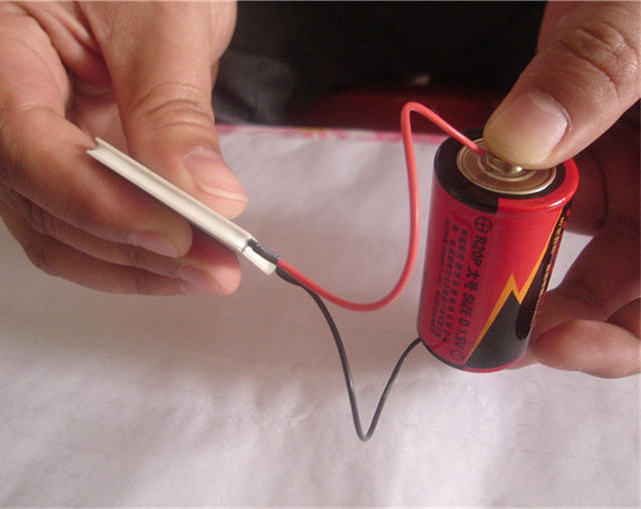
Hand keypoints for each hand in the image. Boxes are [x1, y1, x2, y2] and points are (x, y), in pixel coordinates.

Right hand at [0, 1, 244, 294]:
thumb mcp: (160, 18)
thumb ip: (174, 108)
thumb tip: (207, 196)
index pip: (27, 148)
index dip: (102, 204)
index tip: (177, 234)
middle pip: (43, 206)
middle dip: (133, 248)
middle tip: (215, 266)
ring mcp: (32, 142)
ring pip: (62, 231)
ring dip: (138, 262)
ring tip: (211, 269)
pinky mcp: (69, 161)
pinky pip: (88, 222)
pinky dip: (137, 246)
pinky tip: (186, 255)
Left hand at [483, 2, 639, 376]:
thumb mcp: (639, 18)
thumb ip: (594, 72)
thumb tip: (518, 137)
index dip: (623, 340)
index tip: (556, 341)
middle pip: (625, 294)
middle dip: (559, 318)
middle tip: (487, 324)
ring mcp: (630, 183)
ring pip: (579, 257)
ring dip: (524, 273)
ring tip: (470, 279)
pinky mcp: (586, 166)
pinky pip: (547, 211)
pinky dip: (510, 223)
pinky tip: (477, 223)